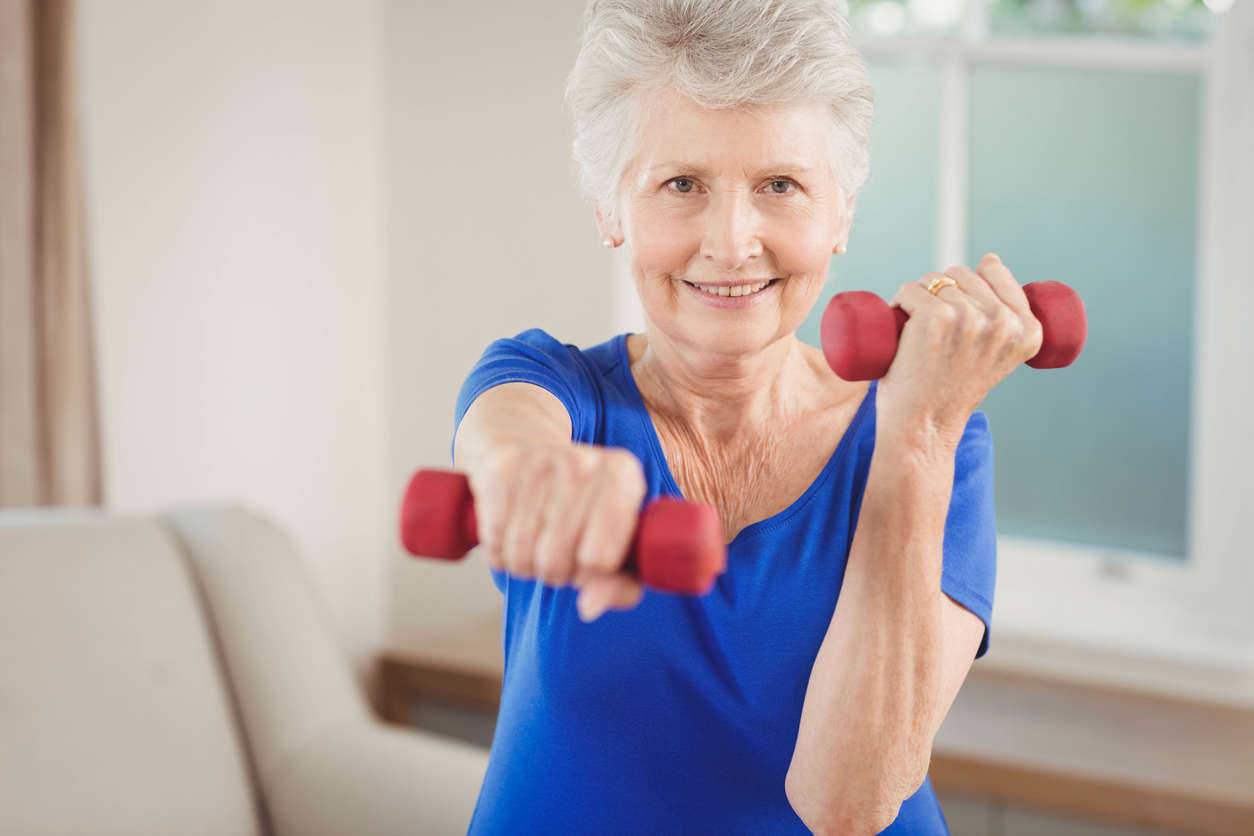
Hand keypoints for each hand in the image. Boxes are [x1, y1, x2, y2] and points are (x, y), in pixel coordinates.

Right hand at [467, 440, 647, 620]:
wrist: (525, 446)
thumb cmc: (579, 507)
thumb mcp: (616, 540)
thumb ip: (621, 585)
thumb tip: (589, 609)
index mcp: (624, 478)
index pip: (600, 561)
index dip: (587, 575)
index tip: (584, 561)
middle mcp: (587, 465)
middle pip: (557, 562)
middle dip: (552, 572)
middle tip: (554, 554)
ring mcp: (543, 463)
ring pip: (522, 556)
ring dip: (523, 565)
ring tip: (533, 544)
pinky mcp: (502, 470)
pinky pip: (494, 543)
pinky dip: (498, 553)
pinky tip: (509, 534)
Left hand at [877, 254, 1043, 449]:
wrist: (924, 429)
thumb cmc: (950, 392)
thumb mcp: (994, 354)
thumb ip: (1003, 315)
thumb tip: (991, 259)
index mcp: (1029, 330)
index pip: (995, 271)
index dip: (968, 285)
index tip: (957, 318)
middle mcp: (1004, 322)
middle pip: (960, 274)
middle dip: (940, 292)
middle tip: (932, 333)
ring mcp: (969, 318)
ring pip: (932, 280)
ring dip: (917, 298)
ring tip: (916, 335)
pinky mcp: (934, 317)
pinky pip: (909, 290)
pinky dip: (898, 302)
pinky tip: (899, 327)